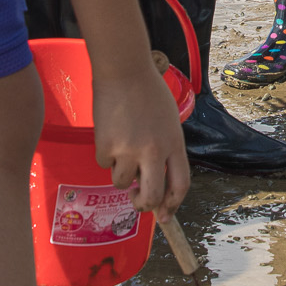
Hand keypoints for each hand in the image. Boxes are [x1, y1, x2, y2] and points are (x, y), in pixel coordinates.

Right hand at [93, 62, 191, 215]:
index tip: (164, 215)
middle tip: (137, 200)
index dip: (173, 205)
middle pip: (151, 196)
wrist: (123, 70)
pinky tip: (110, 132)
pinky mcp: (106, 146)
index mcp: (174, 144)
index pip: (181, 185)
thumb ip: (165, 149)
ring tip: (121, 146)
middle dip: (143, 206)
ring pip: (122, 183)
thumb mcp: (169, 121)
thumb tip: (152, 179)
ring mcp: (129, 150)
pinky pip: (104, 165)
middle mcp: (154, 151)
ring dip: (121, 173)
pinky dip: (105, 155)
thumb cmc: (147, 91)